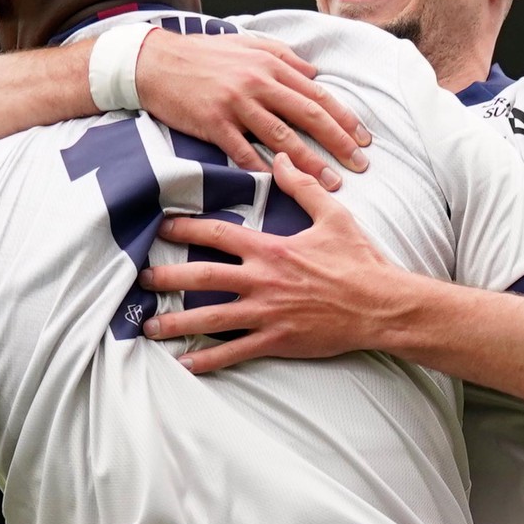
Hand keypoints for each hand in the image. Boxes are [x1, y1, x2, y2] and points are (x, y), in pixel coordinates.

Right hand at [136, 30, 369, 187]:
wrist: (154, 61)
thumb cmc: (202, 55)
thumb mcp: (247, 44)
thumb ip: (283, 57)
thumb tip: (313, 73)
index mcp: (270, 65)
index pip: (317, 93)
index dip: (344, 118)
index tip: (363, 139)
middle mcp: (258, 83)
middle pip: (308, 115)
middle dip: (338, 142)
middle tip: (360, 164)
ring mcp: (235, 104)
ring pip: (282, 137)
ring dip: (310, 162)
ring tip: (331, 182)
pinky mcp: (213, 123)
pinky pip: (243, 151)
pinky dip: (263, 169)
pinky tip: (281, 184)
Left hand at [140, 154, 407, 370]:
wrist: (381, 305)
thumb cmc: (360, 261)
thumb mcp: (334, 216)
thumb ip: (302, 187)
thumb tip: (281, 159)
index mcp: (272, 249)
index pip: (218, 233)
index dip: (186, 228)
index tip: (161, 226)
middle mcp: (262, 280)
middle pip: (202, 277)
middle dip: (167, 277)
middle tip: (141, 279)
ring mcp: (267, 313)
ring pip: (211, 319)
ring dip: (177, 323)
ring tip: (149, 326)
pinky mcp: (277, 340)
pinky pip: (235, 352)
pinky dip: (208, 360)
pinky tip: (185, 364)